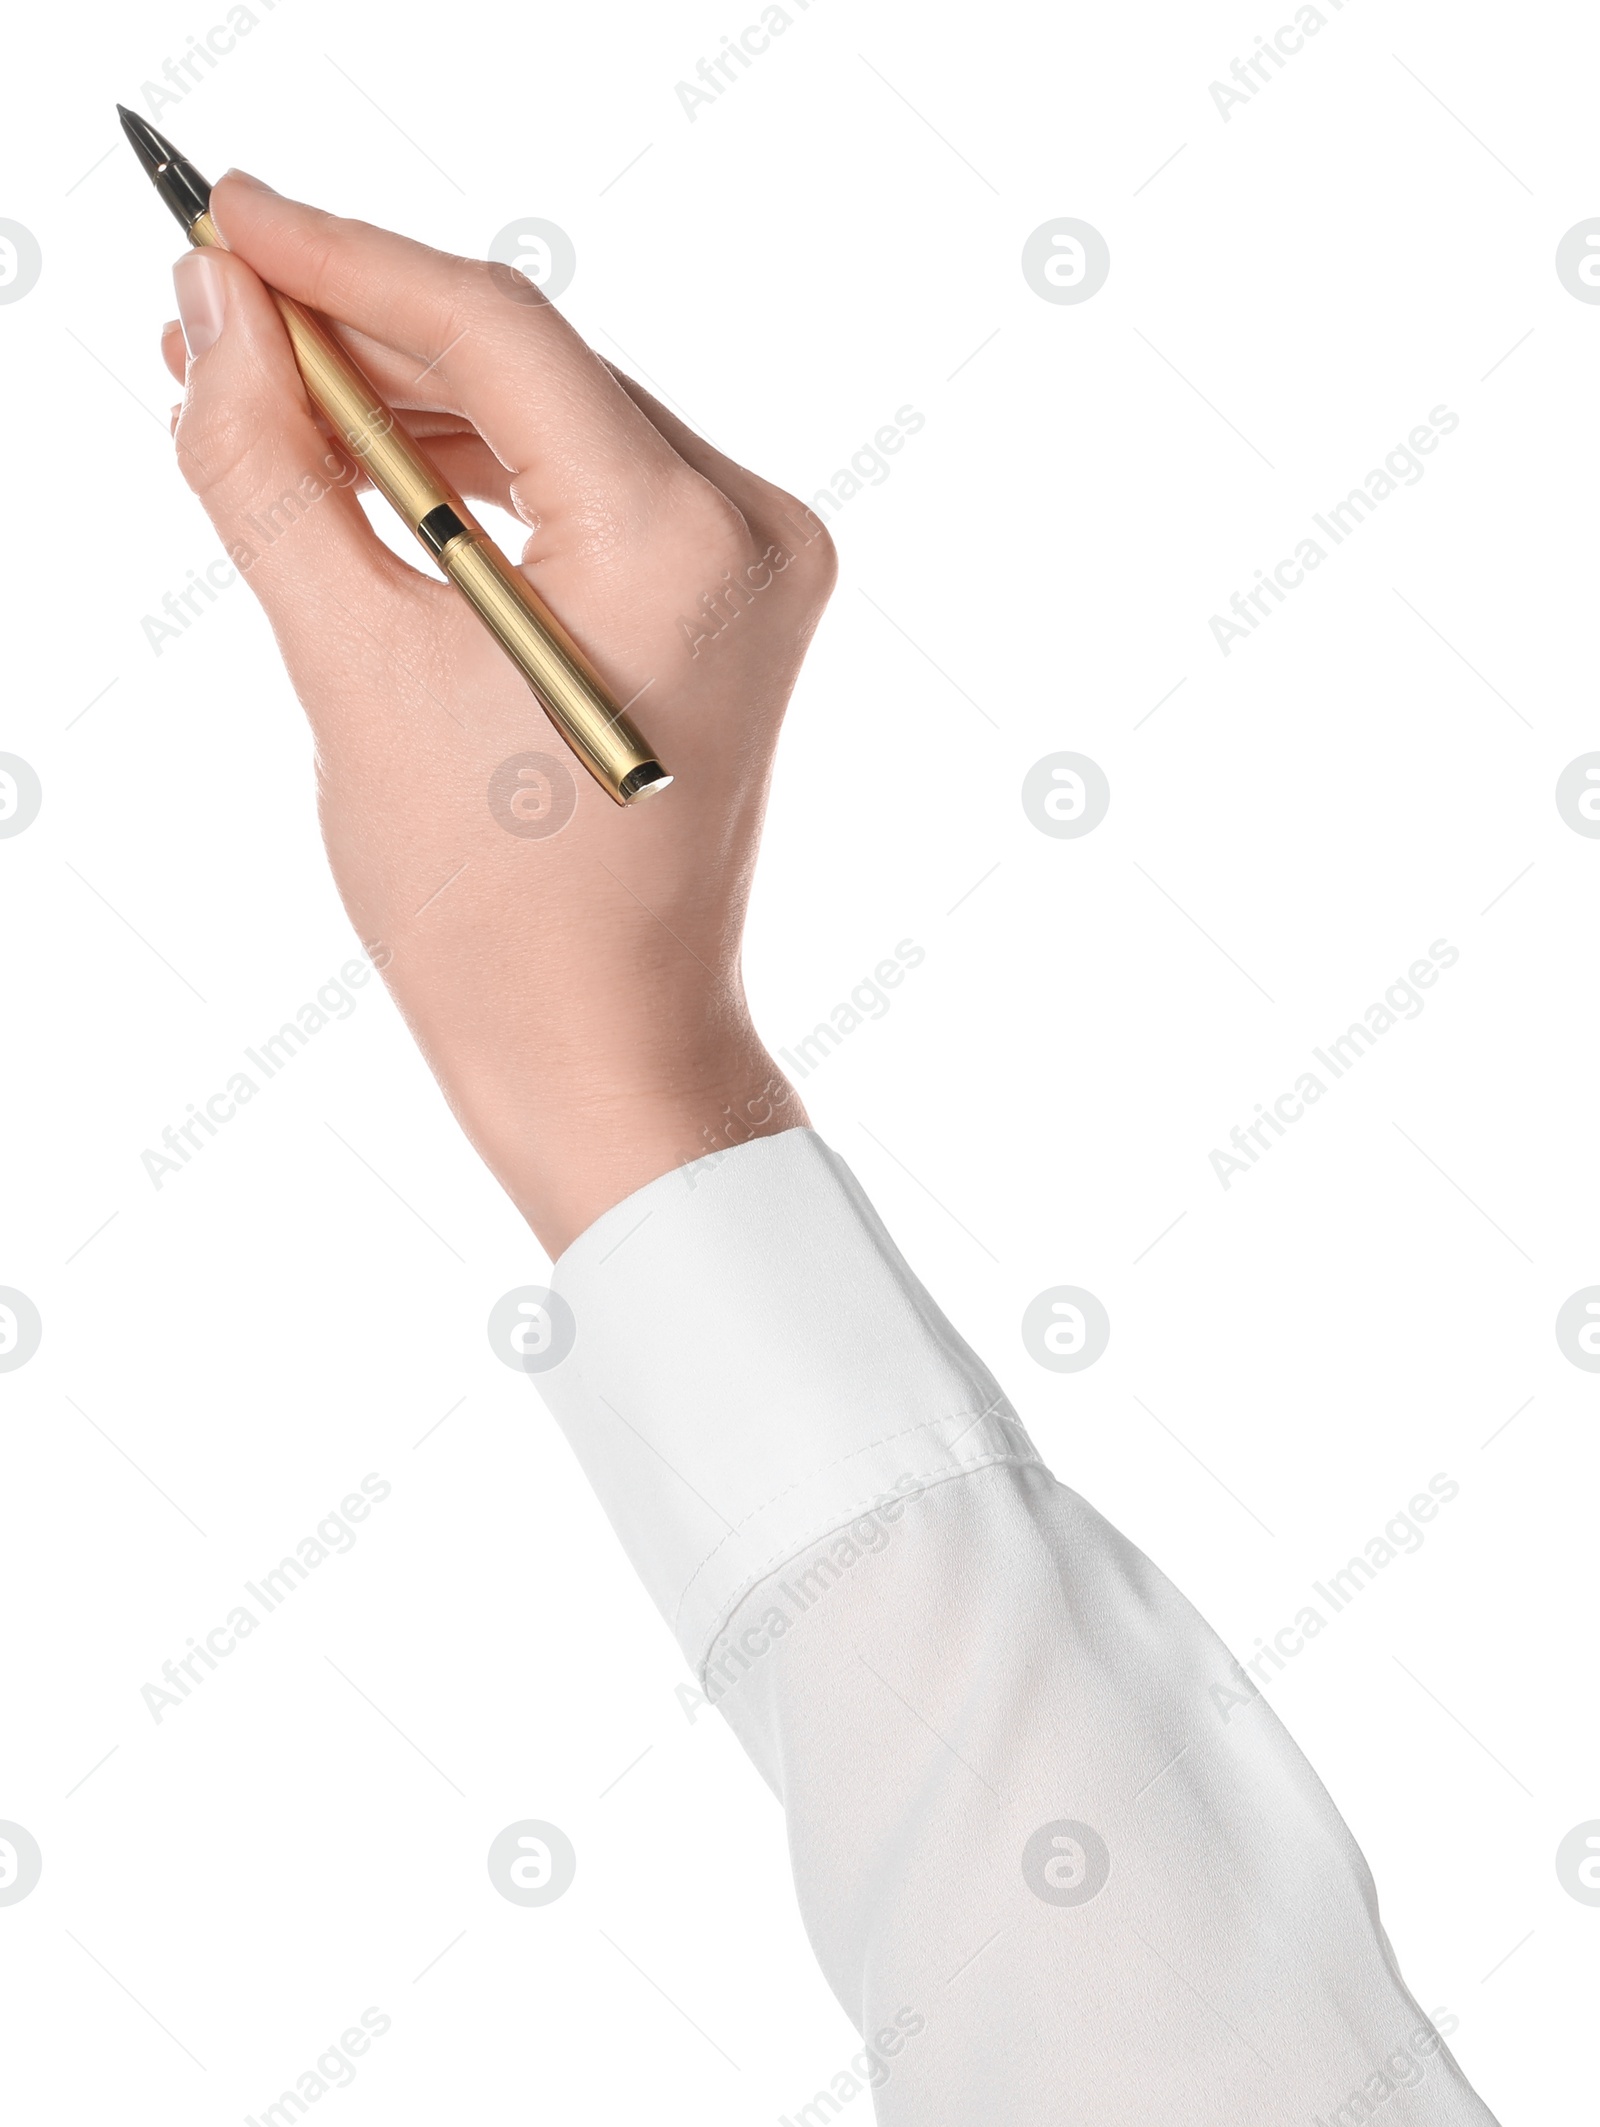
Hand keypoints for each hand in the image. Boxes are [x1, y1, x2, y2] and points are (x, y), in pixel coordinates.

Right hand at [162, 171, 834, 1253]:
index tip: (220, 216)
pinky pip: (590, 491)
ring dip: (412, 408)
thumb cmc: (489, 913)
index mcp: (684, 542)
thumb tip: (218, 313)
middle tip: (209, 317)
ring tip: (259, 400)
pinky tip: (370, 472)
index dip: (339, 260)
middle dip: (361, 339)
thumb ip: (274, 470)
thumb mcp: (352, 670)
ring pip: (556, 421)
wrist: (601, 1051)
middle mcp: (752, 530)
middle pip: (529, 365)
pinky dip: (481, 479)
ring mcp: (756, 566)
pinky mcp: (732, 603)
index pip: (494, 330)